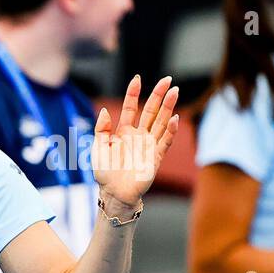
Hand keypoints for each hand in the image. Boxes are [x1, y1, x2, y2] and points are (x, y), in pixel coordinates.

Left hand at [92, 75, 179, 215]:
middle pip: (151, 111)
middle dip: (158, 95)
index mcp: (123, 131)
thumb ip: (101, 129)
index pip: (131, 108)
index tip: (137, 79)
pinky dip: (170, 130)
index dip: (134, 94)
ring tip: (175, 91)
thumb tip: (105, 110)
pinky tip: (175, 118)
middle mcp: (138, 135)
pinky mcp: (156, 156)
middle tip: (167, 79)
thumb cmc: (105, 172)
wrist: (113, 193)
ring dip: (169, 107)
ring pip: (161, 122)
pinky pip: (165, 141)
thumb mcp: (98, 148)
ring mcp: (148, 144)